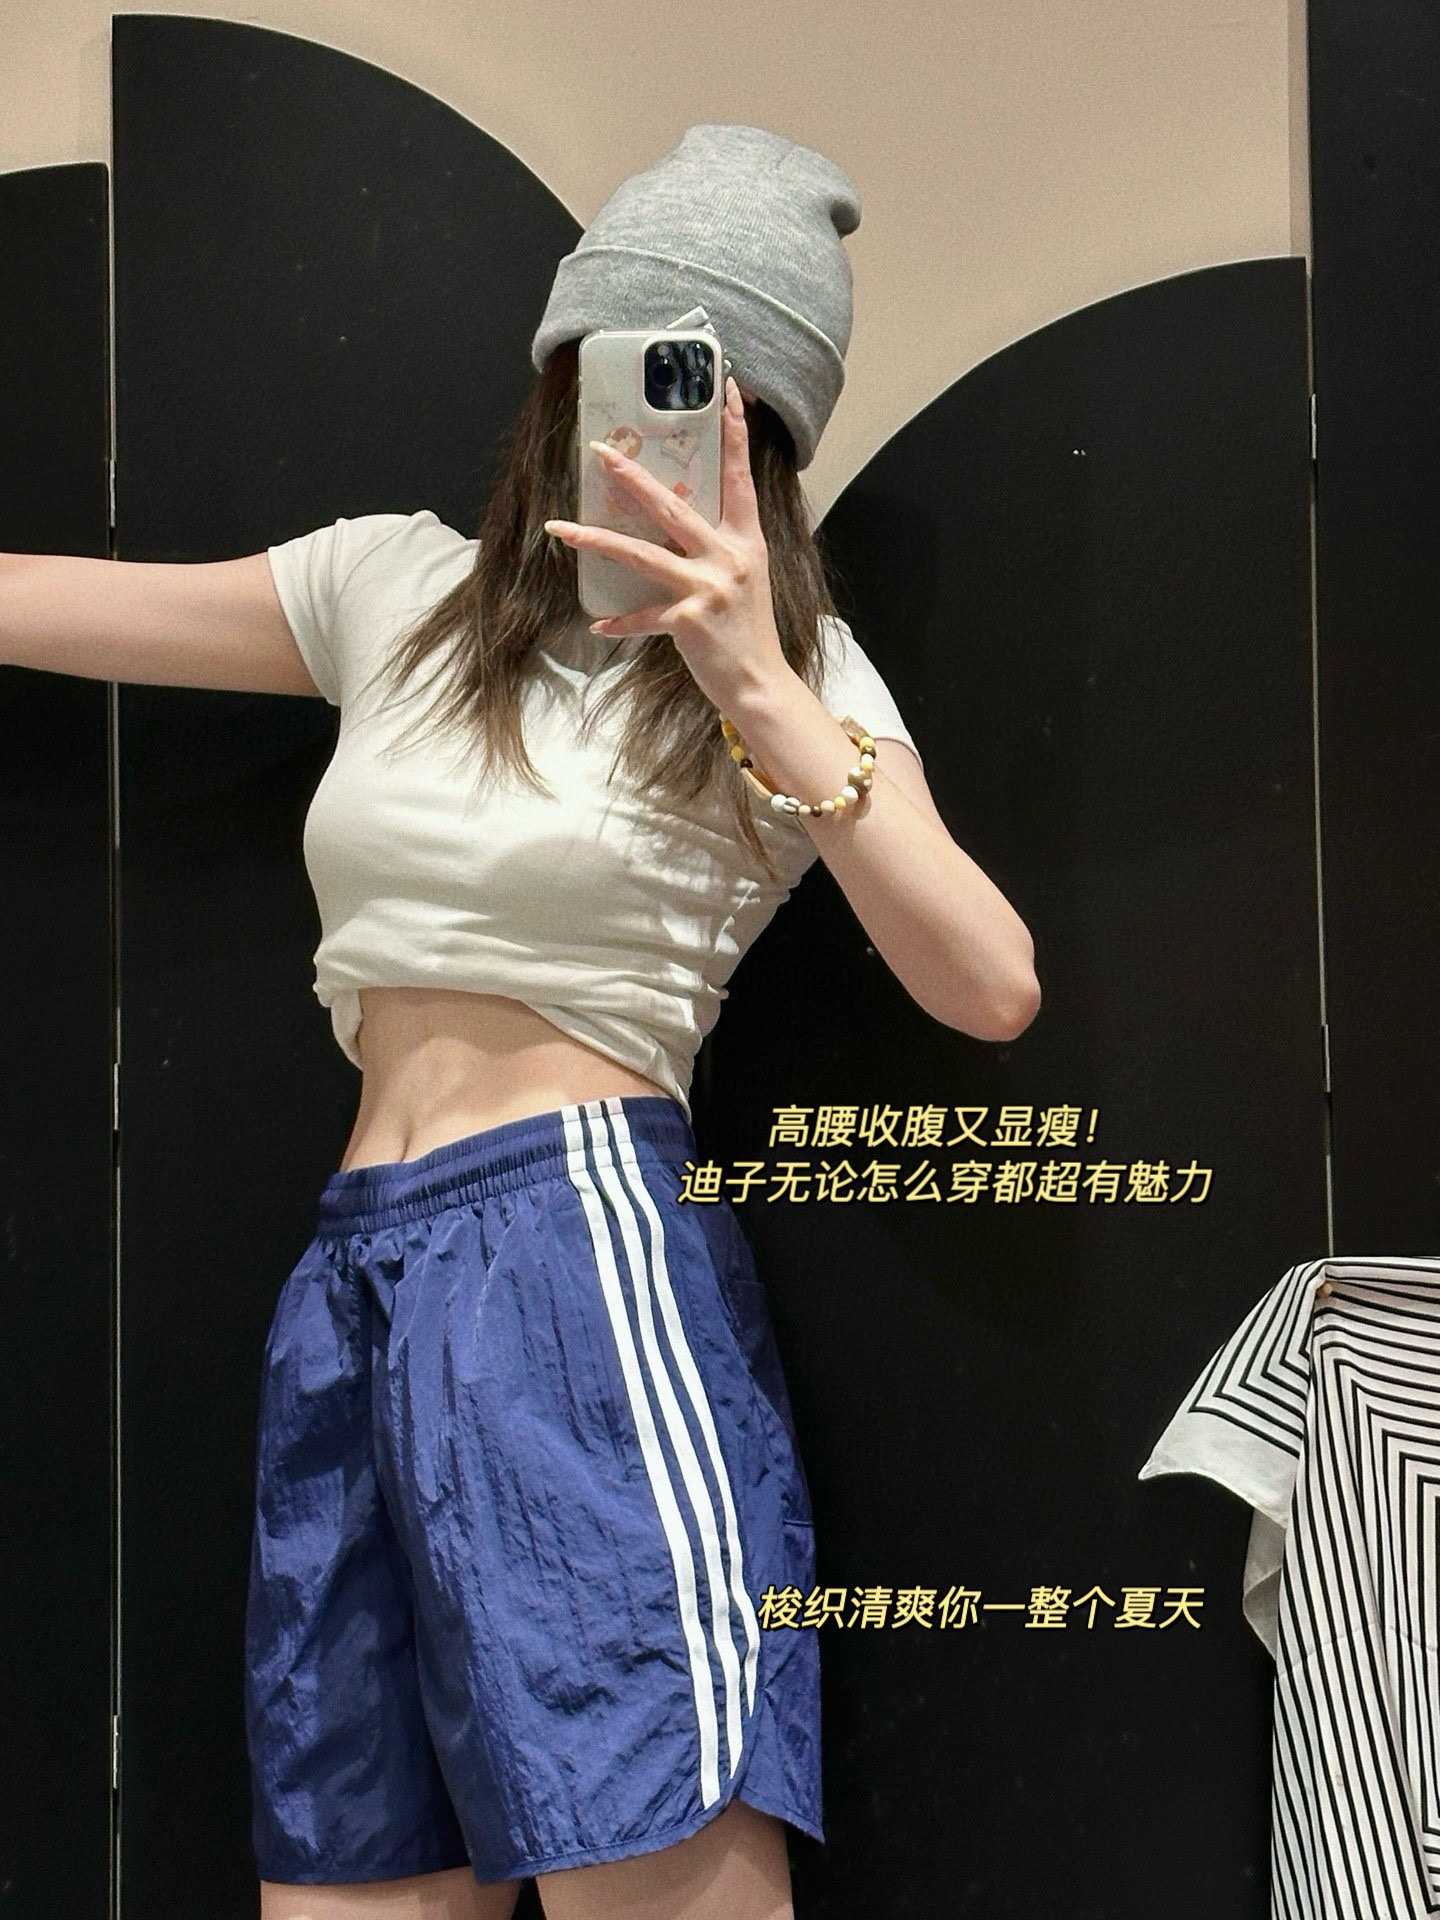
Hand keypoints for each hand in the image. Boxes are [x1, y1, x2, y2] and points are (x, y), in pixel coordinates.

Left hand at [543, 377, 795, 714]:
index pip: (740, 475)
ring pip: (642, 554)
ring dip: (596, 539)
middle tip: (600, 452)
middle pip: (672, 506)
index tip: (729, 390)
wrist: (761, 684)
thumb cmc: (749, 632)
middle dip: (632, 476)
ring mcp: (708, 588)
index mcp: (745, 541)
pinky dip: (620, 622)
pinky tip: (598, 625)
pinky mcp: (689, 620)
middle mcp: (727, 557)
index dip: (735, 431)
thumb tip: (672, 518)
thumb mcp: (743, 579)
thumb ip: (714, 547)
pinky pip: (642, 616)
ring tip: (560, 527)